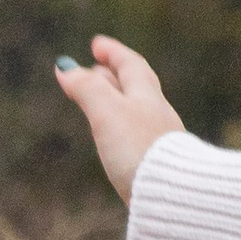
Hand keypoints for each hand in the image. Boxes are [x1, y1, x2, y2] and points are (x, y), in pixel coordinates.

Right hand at [56, 35, 184, 203]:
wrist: (174, 195)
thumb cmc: (139, 149)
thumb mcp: (107, 112)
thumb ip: (87, 89)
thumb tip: (66, 67)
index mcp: (147, 97)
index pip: (131, 65)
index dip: (113, 52)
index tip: (97, 43)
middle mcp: (158, 114)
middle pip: (137, 86)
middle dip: (114, 75)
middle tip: (95, 68)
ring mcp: (161, 139)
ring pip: (138, 111)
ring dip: (118, 101)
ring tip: (102, 102)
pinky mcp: (159, 164)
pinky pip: (139, 136)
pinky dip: (124, 128)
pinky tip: (120, 142)